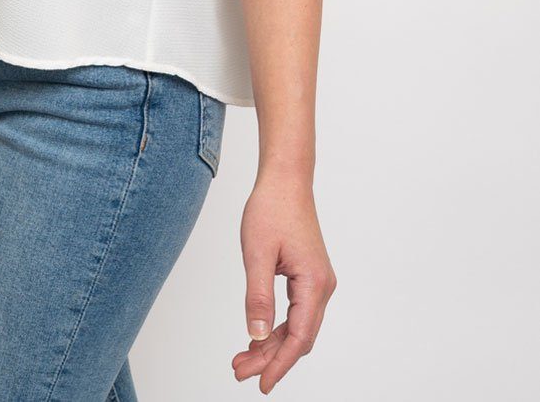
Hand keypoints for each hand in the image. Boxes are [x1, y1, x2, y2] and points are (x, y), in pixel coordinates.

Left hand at [232, 171, 336, 392]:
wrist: (285, 180)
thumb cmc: (271, 209)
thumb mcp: (257, 254)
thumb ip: (257, 296)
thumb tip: (254, 335)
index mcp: (313, 282)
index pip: (299, 337)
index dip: (280, 364)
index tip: (262, 384)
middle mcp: (322, 286)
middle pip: (298, 336)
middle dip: (270, 358)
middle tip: (240, 371)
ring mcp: (317, 281)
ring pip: (296, 325)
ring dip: (271, 344)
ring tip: (242, 359)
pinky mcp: (308, 276)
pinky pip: (295, 312)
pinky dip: (276, 326)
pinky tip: (257, 336)